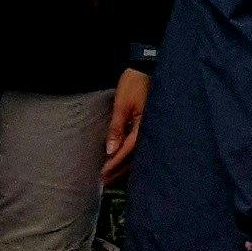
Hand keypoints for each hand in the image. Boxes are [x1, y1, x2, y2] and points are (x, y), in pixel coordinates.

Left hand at [102, 66, 149, 184]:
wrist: (145, 68)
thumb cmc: (134, 84)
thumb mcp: (122, 105)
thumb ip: (117, 128)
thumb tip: (110, 150)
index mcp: (143, 127)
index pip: (127, 151)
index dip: (114, 164)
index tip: (103, 175)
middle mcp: (148, 132)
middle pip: (133, 157)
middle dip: (118, 170)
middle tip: (104, 182)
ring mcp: (148, 129)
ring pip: (135, 154)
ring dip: (123, 166)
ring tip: (110, 176)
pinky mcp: (146, 126)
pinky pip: (136, 146)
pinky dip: (127, 155)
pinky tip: (119, 160)